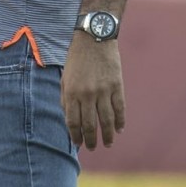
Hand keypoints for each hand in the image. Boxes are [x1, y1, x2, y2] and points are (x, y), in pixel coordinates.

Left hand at [61, 35, 124, 150]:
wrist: (94, 39)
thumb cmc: (76, 59)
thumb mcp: (65, 78)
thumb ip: (66, 99)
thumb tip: (69, 120)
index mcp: (71, 93)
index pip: (73, 122)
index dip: (75, 136)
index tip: (78, 143)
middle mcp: (87, 94)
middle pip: (90, 124)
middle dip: (91, 140)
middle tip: (92, 147)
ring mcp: (103, 91)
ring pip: (106, 120)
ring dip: (107, 135)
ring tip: (107, 144)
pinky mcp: (117, 86)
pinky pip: (120, 109)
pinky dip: (120, 121)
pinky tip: (119, 130)